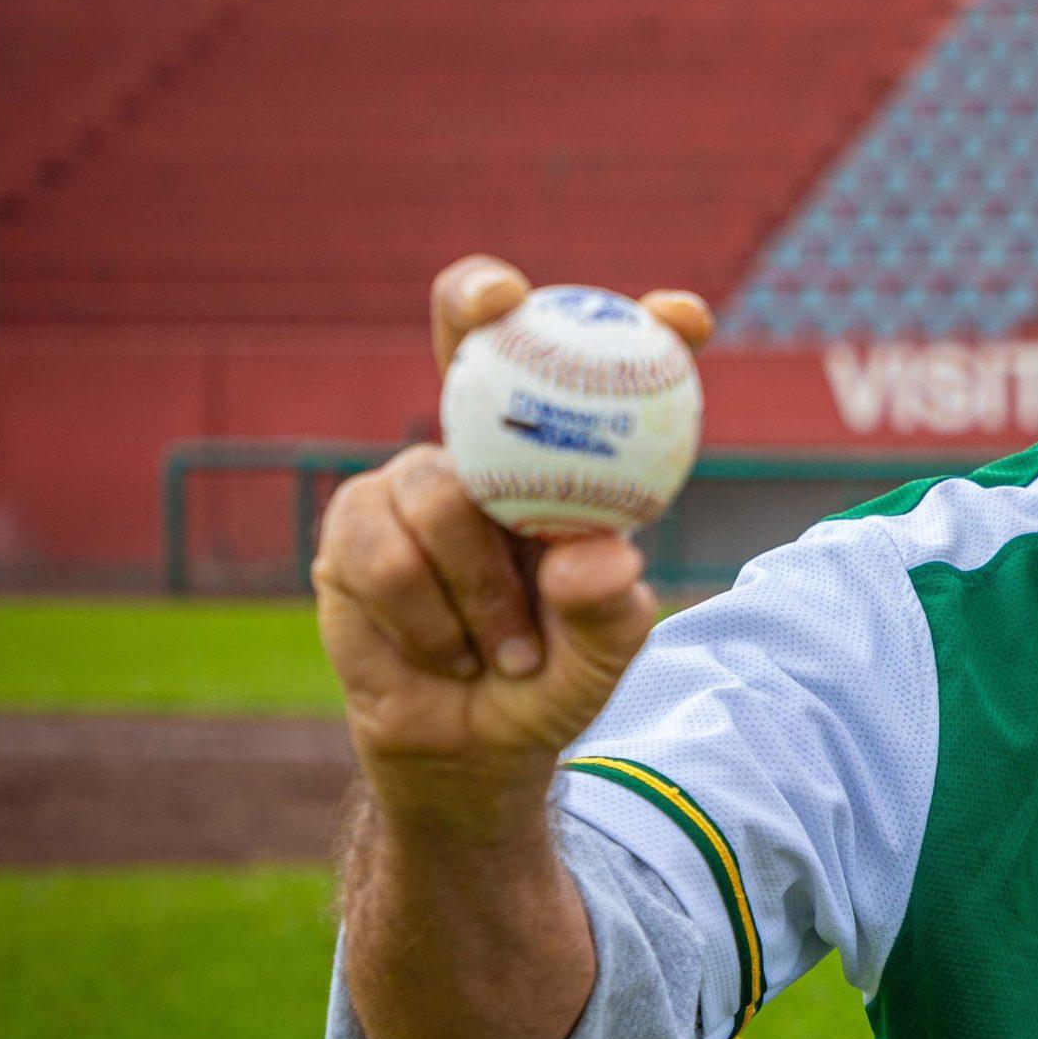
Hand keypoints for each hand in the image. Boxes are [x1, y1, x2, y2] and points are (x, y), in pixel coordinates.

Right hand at [313, 255, 713, 825]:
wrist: (472, 744)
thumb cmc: (555, 675)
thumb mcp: (604, 653)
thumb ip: (607, 607)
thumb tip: (596, 554)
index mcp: (563, 457)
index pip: (594, 368)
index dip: (639, 322)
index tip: (686, 315)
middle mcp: (484, 448)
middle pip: (466, 335)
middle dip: (475, 294)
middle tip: (501, 298)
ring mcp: (412, 480)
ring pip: (438, 491)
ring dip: (480, 589)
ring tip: (507, 653)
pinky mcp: (351, 525)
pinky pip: (386, 556)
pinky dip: (427, 619)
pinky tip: (448, 656)